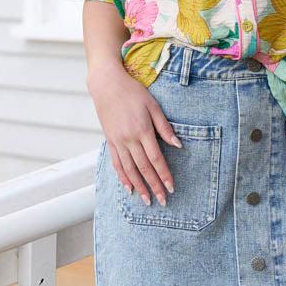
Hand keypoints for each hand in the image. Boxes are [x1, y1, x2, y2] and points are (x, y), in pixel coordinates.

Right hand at [88, 60, 181, 205]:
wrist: (107, 85)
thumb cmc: (133, 92)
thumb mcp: (153, 106)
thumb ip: (165, 127)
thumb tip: (178, 145)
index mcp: (142, 130)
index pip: (156, 158)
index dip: (164, 174)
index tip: (171, 187)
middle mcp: (129, 139)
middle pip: (143, 168)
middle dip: (154, 186)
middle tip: (163, 201)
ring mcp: (118, 141)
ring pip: (129, 170)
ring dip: (139, 186)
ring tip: (147, 200)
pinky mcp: (110, 141)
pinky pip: (117, 164)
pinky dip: (123, 177)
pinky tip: (129, 188)